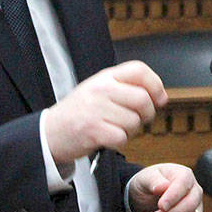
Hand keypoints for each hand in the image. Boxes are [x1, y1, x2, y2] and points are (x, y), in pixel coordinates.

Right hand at [45, 62, 166, 165]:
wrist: (51, 132)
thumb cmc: (80, 113)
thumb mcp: (100, 91)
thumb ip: (127, 89)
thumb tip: (161, 97)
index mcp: (104, 77)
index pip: (139, 70)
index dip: (156, 85)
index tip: (159, 99)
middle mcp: (100, 89)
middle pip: (143, 99)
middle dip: (147, 114)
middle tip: (137, 120)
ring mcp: (95, 109)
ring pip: (134, 121)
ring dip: (130, 131)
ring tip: (115, 128)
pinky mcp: (93, 130)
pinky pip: (122, 137)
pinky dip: (119, 142)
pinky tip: (107, 138)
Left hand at [128, 163, 203, 211]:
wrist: (148, 198)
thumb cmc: (149, 184)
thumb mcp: (145, 178)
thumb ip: (153, 180)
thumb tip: (162, 186)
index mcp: (184, 175)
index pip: (184, 184)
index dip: (173, 196)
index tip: (160, 206)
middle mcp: (194, 192)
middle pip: (190, 206)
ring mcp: (196, 209)